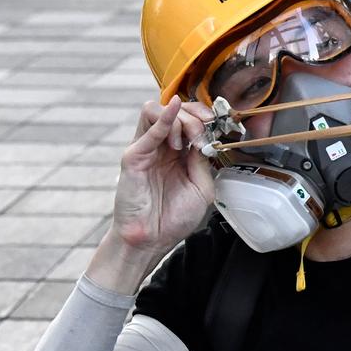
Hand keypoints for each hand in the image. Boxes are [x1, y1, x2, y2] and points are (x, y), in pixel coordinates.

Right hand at [111, 97, 214, 255]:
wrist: (152, 239)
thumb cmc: (173, 218)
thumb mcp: (202, 188)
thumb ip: (203, 162)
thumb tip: (206, 139)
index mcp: (179, 154)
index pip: (190, 120)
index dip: (204, 117)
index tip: (217, 124)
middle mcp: (161, 147)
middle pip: (176, 111)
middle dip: (195, 115)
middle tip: (203, 133)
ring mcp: (146, 149)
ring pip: (157, 111)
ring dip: (179, 120)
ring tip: (185, 143)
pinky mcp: (134, 155)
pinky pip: (147, 128)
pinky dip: (163, 118)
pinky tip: (173, 114)